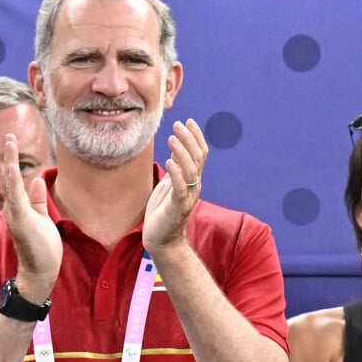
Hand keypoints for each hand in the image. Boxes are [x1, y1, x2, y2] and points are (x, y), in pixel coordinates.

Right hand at [2, 133, 62, 300]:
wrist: (41, 271)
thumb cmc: (42, 247)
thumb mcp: (41, 217)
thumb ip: (37, 199)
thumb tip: (35, 179)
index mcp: (20, 207)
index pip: (15, 180)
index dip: (13, 161)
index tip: (12, 141)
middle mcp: (14, 209)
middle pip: (10, 178)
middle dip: (9, 157)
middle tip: (8, 136)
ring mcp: (16, 215)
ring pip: (11, 185)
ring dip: (10, 164)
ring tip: (9, 144)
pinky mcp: (20, 222)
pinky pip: (16, 199)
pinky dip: (13, 183)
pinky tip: (12, 169)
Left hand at [142, 118, 207, 253]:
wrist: (161, 239)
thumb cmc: (163, 211)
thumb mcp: (169, 184)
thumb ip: (175, 168)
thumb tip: (177, 146)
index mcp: (192, 180)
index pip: (200, 154)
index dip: (196, 137)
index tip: (188, 121)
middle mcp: (194, 186)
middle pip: (198, 158)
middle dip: (189, 139)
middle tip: (178, 124)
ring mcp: (187, 197)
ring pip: (191, 171)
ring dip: (182, 152)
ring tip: (172, 138)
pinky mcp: (177, 207)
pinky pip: (180, 188)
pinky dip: (176, 174)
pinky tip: (169, 161)